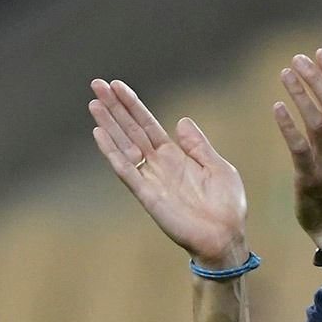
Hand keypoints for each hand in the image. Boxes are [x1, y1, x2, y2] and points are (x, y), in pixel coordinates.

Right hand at [89, 79, 248, 267]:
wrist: (226, 237)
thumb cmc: (227, 206)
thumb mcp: (218, 167)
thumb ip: (198, 145)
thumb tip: (181, 121)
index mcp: (176, 156)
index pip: (148, 125)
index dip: (133, 105)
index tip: (117, 85)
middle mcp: (159, 165)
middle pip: (131, 130)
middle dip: (115, 108)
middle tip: (96, 84)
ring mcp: (151, 179)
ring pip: (124, 146)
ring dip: (109, 125)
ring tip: (94, 104)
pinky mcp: (148, 195)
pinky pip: (127, 170)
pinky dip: (113, 153)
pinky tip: (99, 134)